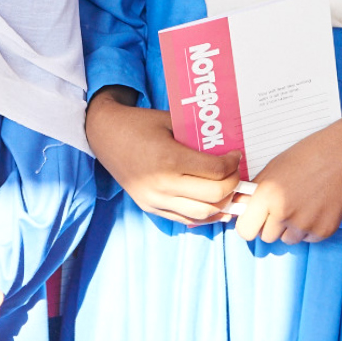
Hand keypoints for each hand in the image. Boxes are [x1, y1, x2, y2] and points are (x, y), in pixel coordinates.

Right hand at [85, 87, 240, 226]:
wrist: (104, 135)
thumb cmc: (139, 124)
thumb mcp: (170, 121)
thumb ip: (196, 134)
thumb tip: (227, 142)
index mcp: (170, 160)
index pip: (216, 172)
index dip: (233, 164)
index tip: (236, 155)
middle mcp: (163, 185)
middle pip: (214, 196)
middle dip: (233, 185)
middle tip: (236, 172)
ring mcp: (156, 200)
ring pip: (203, 213)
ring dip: (222, 203)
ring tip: (230, 190)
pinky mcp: (151, 208)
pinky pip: (186, 219)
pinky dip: (205, 214)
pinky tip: (214, 203)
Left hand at [231, 81, 341, 244]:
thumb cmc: (308, 155)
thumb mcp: (274, 167)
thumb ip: (257, 191)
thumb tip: (243, 208)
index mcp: (267, 195)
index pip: (245, 230)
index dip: (248, 225)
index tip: (253, 219)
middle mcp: (284, 213)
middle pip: (266, 237)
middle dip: (271, 225)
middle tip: (282, 207)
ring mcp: (305, 224)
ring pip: (287, 239)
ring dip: (291, 228)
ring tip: (303, 203)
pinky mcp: (324, 231)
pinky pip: (308, 238)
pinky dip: (310, 227)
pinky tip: (318, 206)